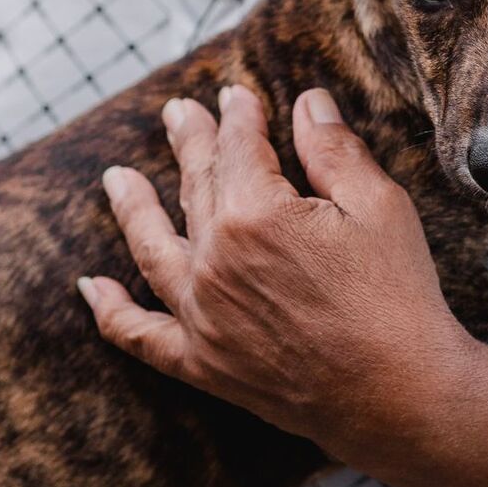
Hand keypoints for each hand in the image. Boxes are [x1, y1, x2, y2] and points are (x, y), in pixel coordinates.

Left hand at [77, 86, 473, 460]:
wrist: (395, 393)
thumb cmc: (395, 293)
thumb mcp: (378, 204)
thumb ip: (334, 149)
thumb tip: (307, 102)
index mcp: (255, 213)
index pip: (238, 147)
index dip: (239, 115)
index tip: (236, 93)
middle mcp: (214, 261)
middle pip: (195, 185)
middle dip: (189, 142)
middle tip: (177, 113)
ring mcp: (201, 315)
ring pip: (152, 248)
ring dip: (133, 208)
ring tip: (116, 176)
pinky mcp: (202, 363)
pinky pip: (140, 335)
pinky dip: (111, 311)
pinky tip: (92, 288)